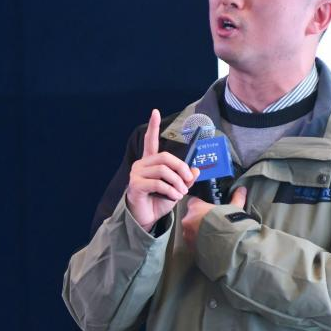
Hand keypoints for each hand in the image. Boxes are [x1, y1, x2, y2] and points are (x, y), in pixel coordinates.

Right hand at [125, 109, 198, 231]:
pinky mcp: (135, 185)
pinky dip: (170, 190)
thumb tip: (195, 170)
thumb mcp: (176, 188)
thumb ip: (185, 178)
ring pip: (163, 170)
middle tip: (188, 181)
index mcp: (150, 162)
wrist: (147, 218)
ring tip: (181, 193)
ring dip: (177, 183)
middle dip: (181, 169)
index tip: (155, 112)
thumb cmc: (159, 201)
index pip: (150, 140)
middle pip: (165, 157)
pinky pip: (158, 183)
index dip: (153, 126)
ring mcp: (136, 174)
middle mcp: (141, 164)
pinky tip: (174, 196)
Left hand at [181, 186, 246, 245]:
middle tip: (211, 223)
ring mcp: (187, 235)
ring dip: (197, 232)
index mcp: (195, 207)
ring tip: (211, 235)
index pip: (193, 202)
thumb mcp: (234, 208)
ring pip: (190, 230)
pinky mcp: (190, 247)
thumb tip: (242, 189)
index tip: (207, 209)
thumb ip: (236, 198)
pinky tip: (210, 243)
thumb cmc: (229, 222)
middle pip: (190, 217)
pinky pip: (193, 242)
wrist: (229, 244)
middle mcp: (188, 220)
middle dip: (198, 220)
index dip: (200, 205)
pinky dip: (199, 242)